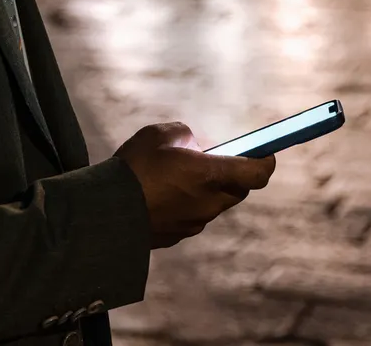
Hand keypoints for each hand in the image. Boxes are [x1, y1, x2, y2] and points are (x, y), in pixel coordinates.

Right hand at [114, 122, 275, 248]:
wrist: (106, 212)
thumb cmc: (135, 167)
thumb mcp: (160, 135)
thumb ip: (186, 136)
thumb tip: (195, 147)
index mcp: (211, 175)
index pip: (258, 174)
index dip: (265, 161)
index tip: (264, 152)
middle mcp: (210, 203)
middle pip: (237, 189)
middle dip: (231, 174)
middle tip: (212, 159)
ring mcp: (195, 222)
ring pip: (215, 203)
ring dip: (207, 190)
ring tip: (179, 176)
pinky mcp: (179, 235)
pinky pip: (194, 215)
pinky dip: (188, 204)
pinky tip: (164, 194)